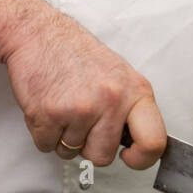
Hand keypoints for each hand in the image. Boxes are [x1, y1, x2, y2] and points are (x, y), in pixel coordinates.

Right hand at [4, 7, 166, 170]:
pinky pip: (46, 146)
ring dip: (63, 136)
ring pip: (71, 152)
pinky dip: (43, 132)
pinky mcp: (49, 114)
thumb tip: (138, 142)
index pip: (153, 142)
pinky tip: (48, 107)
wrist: (38, 33)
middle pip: (103, 156)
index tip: (129, 156)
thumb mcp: (119, 75)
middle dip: (88, 146)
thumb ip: (131, 109)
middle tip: (81, 119)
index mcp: (134, 91)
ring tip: (63, 105)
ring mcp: (80, 109)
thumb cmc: (76, 53)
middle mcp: (110, 101)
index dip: (142, 159)